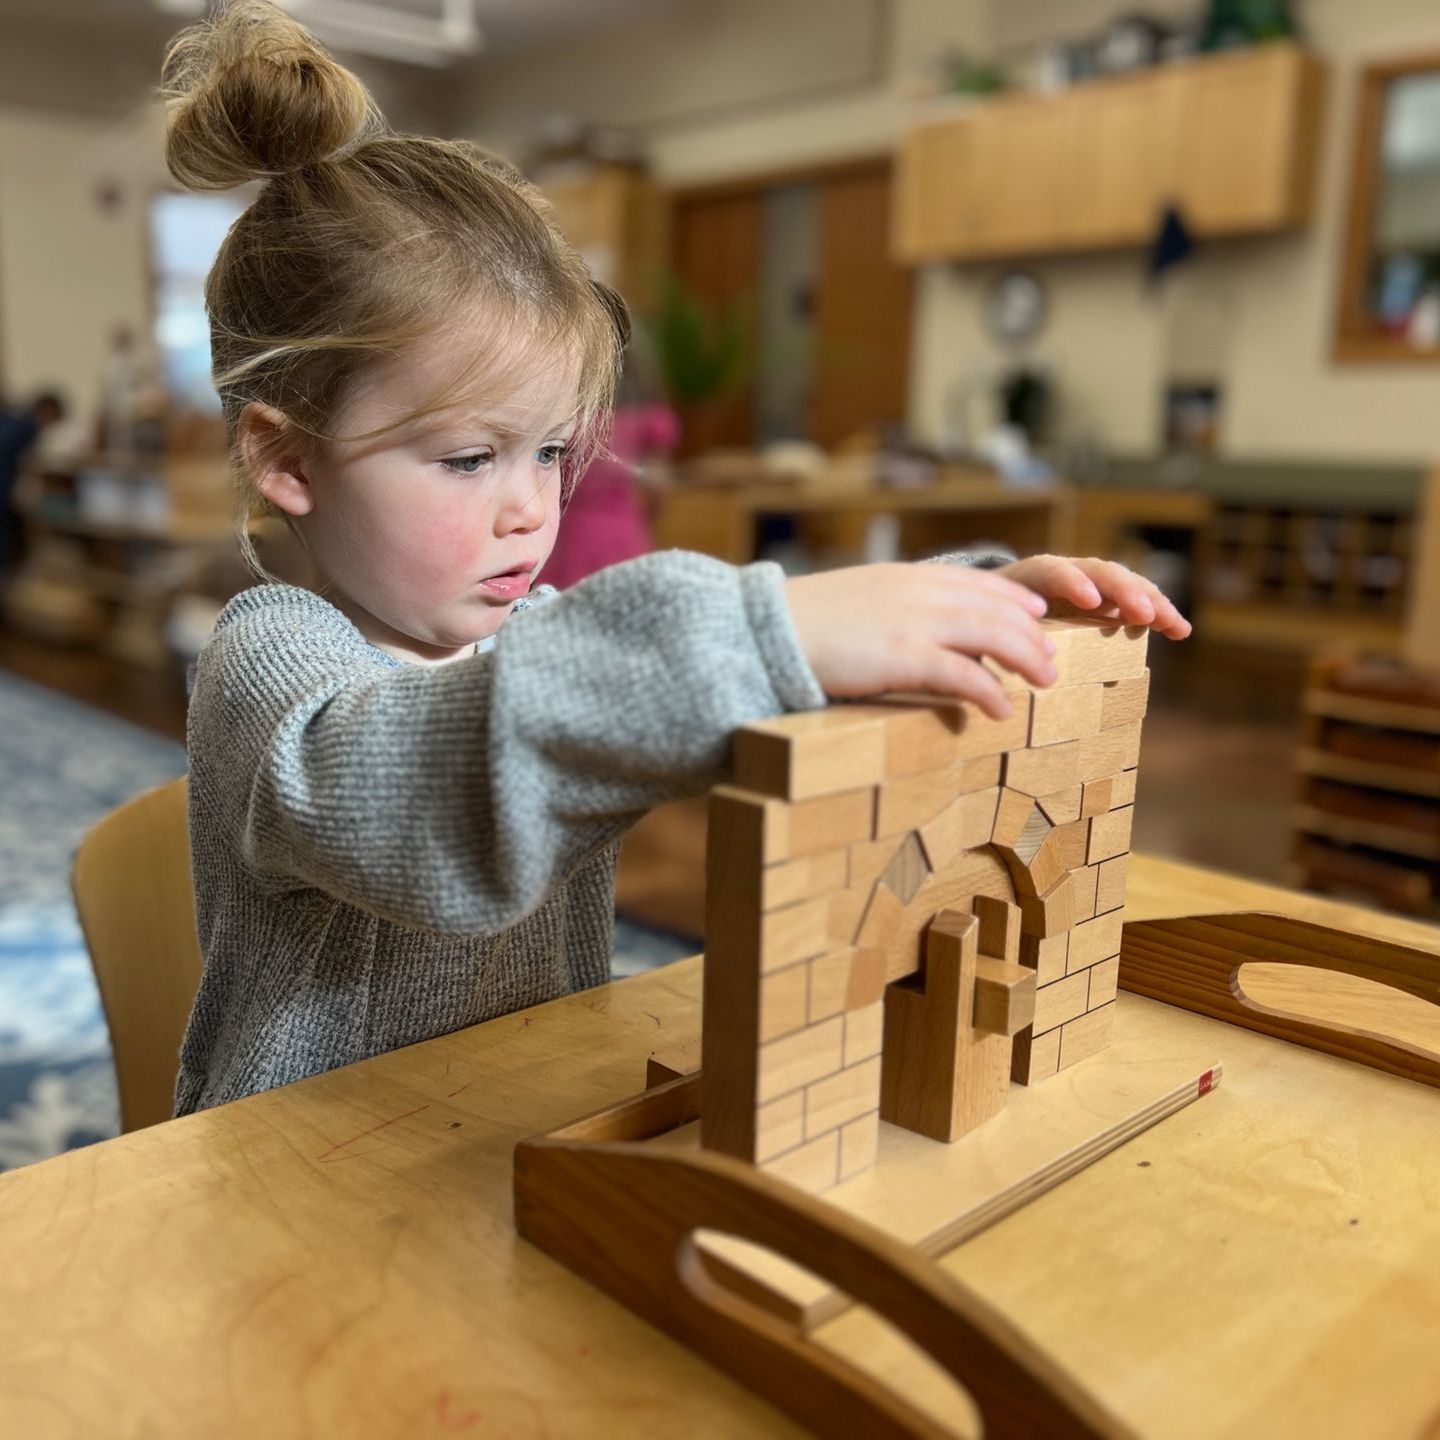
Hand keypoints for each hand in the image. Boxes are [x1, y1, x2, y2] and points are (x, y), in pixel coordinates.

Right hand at [785, 564, 1056, 719]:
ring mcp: (915, 623)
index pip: (980, 583)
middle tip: (1050, 661)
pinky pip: (965, 676)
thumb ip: (895, 607)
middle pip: (998, 608)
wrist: (771, 628)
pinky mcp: (905, 657)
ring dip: (1027, 659)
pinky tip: (1002, 711)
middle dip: (1032, 635)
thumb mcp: (860, 599)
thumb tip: (912, 632)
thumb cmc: (807, 621)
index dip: (1015, 601)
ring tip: (1045, 683)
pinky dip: (992, 693)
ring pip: (996, 635)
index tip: (1036, 618)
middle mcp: (921, 593)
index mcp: (909, 576)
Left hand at [995, 555, 1191, 639]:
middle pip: (1099, 572)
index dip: (1071, 582)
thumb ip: (987, 638)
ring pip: (1124, 584)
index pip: (1051, 570)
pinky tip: (1178, 630)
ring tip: (1174, 625)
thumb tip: (981, 666)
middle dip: (1124, 592)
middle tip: (1145, 614)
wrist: (995, 605)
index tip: (1090, 601)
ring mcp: (1090, 583)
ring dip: (1151, 602)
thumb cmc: (987, 620)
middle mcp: (1065, 572)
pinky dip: (1157, 613)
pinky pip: (1134, 601)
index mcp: (1028, 577)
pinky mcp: (1106, 599)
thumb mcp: (982, 625)